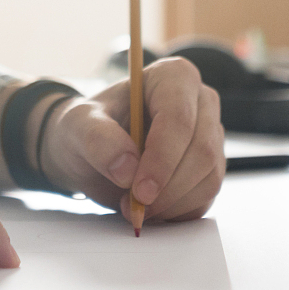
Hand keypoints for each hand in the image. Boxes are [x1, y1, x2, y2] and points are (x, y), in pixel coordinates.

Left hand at [36, 57, 225, 223]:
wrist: (90, 150)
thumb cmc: (87, 127)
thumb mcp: (77, 126)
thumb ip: (98, 141)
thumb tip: (127, 170)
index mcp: (173, 77)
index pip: (180, 119)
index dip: (163, 158)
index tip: (139, 191)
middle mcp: (200, 102)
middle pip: (201, 151)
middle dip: (167, 188)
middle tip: (132, 205)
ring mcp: (210, 135)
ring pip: (208, 178)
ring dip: (171, 204)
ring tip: (133, 205)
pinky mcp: (210, 167)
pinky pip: (206, 197)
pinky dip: (177, 212)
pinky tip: (150, 208)